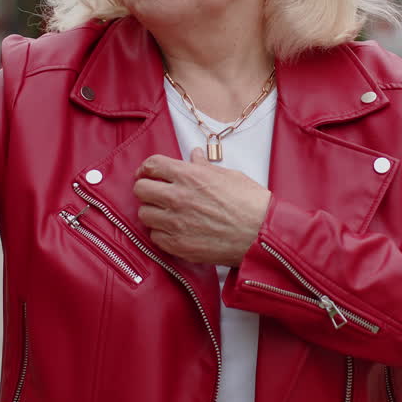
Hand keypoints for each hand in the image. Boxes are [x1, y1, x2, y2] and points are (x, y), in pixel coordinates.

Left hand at [133, 148, 270, 266]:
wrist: (261, 235)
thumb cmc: (250, 204)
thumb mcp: (229, 176)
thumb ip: (204, 166)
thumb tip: (194, 155)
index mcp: (190, 176)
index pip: (152, 165)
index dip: (146, 168)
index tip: (147, 173)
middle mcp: (178, 197)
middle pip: (140, 189)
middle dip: (146, 189)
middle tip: (156, 194)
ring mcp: (176, 223)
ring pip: (144, 214)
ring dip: (153, 212)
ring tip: (166, 214)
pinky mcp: (178, 245)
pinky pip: (154, 237)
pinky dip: (161, 233)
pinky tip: (174, 230)